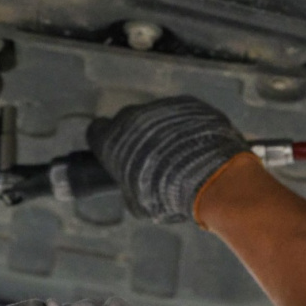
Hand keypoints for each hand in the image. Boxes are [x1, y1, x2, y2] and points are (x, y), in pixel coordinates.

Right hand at [86, 95, 250, 222]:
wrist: (209, 175)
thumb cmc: (165, 194)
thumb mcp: (138, 202)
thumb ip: (130, 188)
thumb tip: (137, 190)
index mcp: (109, 140)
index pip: (96, 132)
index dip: (105, 141)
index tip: (115, 152)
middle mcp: (130, 117)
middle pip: (128, 121)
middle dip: (137, 136)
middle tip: (153, 158)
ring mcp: (160, 106)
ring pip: (158, 117)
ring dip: (165, 131)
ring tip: (182, 155)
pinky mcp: (189, 103)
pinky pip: (184, 113)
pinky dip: (189, 125)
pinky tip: (199, 146)